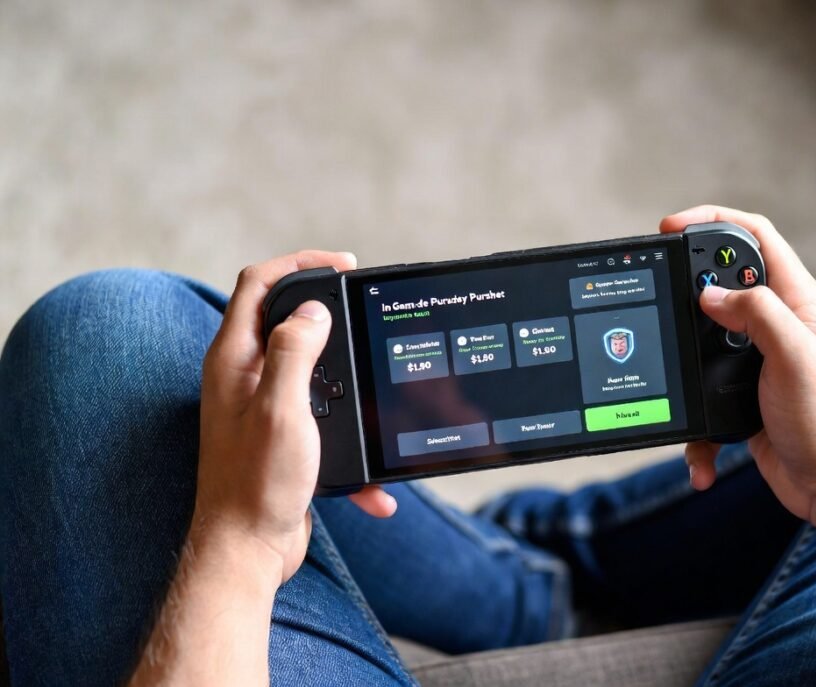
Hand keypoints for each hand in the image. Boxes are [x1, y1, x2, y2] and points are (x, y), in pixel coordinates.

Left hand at [193, 251, 396, 584]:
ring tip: (374, 383)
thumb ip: (294, 352)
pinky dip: (347, 437)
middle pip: (285, 316)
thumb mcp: (281, 408)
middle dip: (328, 309)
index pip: (260, 283)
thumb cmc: (255, 483)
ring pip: (309, 367)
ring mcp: (261, 405)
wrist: (247, 551)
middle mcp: (243, 376)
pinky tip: (371, 478)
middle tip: (362, 306)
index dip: (301, 262)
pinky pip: (322, 418)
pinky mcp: (281, 436)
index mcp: (235, 359)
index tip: (343, 264)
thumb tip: (314, 310)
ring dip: (345, 374)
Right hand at [661, 206, 815, 522]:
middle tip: (659, 294)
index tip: (671, 227)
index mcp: (795, 302)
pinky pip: (700, 400)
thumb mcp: (795, 357)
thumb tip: (709, 293)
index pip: (754, 238)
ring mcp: (755, 361)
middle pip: (719, 283)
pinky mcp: (739, 399)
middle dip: (685, 290)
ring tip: (674, 381)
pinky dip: (695, 431)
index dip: (712, 221)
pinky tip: (702, 455)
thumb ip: (756, 313)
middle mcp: (775, 325)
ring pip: (700, 342)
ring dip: (683, 367)